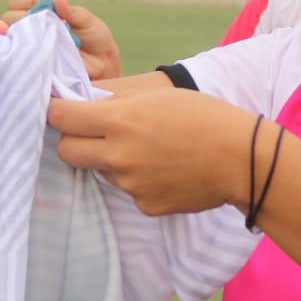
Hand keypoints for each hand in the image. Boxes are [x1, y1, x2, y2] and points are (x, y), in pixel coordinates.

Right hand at [4, 0, 120, 79]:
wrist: (103, 64)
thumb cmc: (95, 37)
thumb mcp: (88, 21)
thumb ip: (73, 12)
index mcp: (40, 11)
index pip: (16, 1)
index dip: (25, 2)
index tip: (43, 8)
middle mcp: (31, 26)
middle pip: (8, 18)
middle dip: (22, 19)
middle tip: (42, 27)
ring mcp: (30, 45)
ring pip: (10, 38)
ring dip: (24, 37)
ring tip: (43, 41)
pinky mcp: (34, 63)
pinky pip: (21, 59)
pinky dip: (27, 55)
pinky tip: (38, 54)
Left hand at [47, 88, 257, 215]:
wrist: (243, 159)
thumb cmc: (206, 117)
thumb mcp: (160, 95)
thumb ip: (118, 101)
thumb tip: (86, 104)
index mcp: (120, 121)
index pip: (61, 117)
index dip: (58, 111)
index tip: (62, 110)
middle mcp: (118, 156)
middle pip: (67, 152)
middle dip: (74, 141)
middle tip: (94, 134)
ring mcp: (131, 185)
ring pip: (101, 172)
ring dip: (113, 162)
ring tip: (151, 151)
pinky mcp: (146, 205)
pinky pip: (130, 192)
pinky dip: (141, 182)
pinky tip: (167, 171)